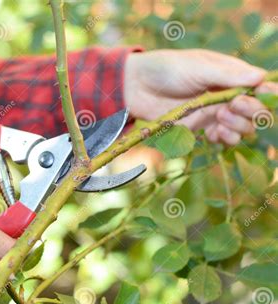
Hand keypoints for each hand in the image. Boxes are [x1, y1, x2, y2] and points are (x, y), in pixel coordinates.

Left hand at [124, 49, 277, 144]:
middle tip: (233, 105)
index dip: (266, 94)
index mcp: (229, 75)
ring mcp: (213, 113)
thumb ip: (228, 75)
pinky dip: (225, 138)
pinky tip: (215, 133)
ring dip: (239, 126)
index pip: (260, 86)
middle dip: (252, 111)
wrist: (136, 87)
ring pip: (242, 127)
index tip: (261, 95)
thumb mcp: (199, 67)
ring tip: (219, 118)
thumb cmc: (167, 69)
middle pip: (255, 111)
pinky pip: (222, 138)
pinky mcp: (199, 127)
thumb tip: (262, 76)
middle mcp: (225, 95)